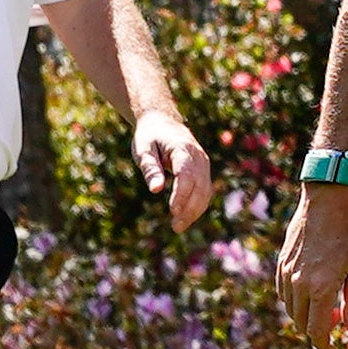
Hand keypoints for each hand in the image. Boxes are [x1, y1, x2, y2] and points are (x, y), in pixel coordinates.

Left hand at [133, 109, 217, 232]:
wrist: (162, 121)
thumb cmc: (149, 136)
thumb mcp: (143, 150)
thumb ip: (150, 168)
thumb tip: (156, 190)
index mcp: (183, 148)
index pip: (186, 175)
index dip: (181, 195)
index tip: (173, 212)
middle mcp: (198, 156)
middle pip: (200, 186)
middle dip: (189, 208)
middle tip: (175, 227)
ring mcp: (203, 163)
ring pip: (205, 191)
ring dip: (194, 211)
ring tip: (178, 227)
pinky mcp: (203, 170)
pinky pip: (205, 191)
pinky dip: (197, 206)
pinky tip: (185, 218)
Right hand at [280, 184, 347, 342]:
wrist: (328, 201)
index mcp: (321, 289)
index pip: (316, 331)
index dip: (323, 345)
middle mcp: (300, 284)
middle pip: (301, 323)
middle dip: (317, 330)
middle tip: (335, 322)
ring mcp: (287, 273)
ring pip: (291, 309)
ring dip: (305, 315)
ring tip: (325, 305)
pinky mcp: (282, 263)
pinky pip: (284, 292)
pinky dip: (294, 301)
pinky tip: (310, 292)